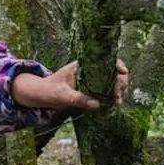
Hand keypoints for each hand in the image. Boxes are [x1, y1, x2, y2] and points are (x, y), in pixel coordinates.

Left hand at [12, 59, 129, 109]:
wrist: (40, 95)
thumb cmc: (48, 91)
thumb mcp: (61, 95)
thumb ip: (77, 99)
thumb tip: (97, 104)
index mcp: (83, 65)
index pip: (107, 60)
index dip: (118, 66)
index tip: (123, 75)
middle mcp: (90, 70)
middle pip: (115, 72)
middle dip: (121, 83)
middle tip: (118, 98)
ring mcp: (92, 79)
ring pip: (114, 81)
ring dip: (119, 91)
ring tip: (117, 103)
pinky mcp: (92, 88)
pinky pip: (108, 90)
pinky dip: (113, 96)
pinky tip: (114, 104)